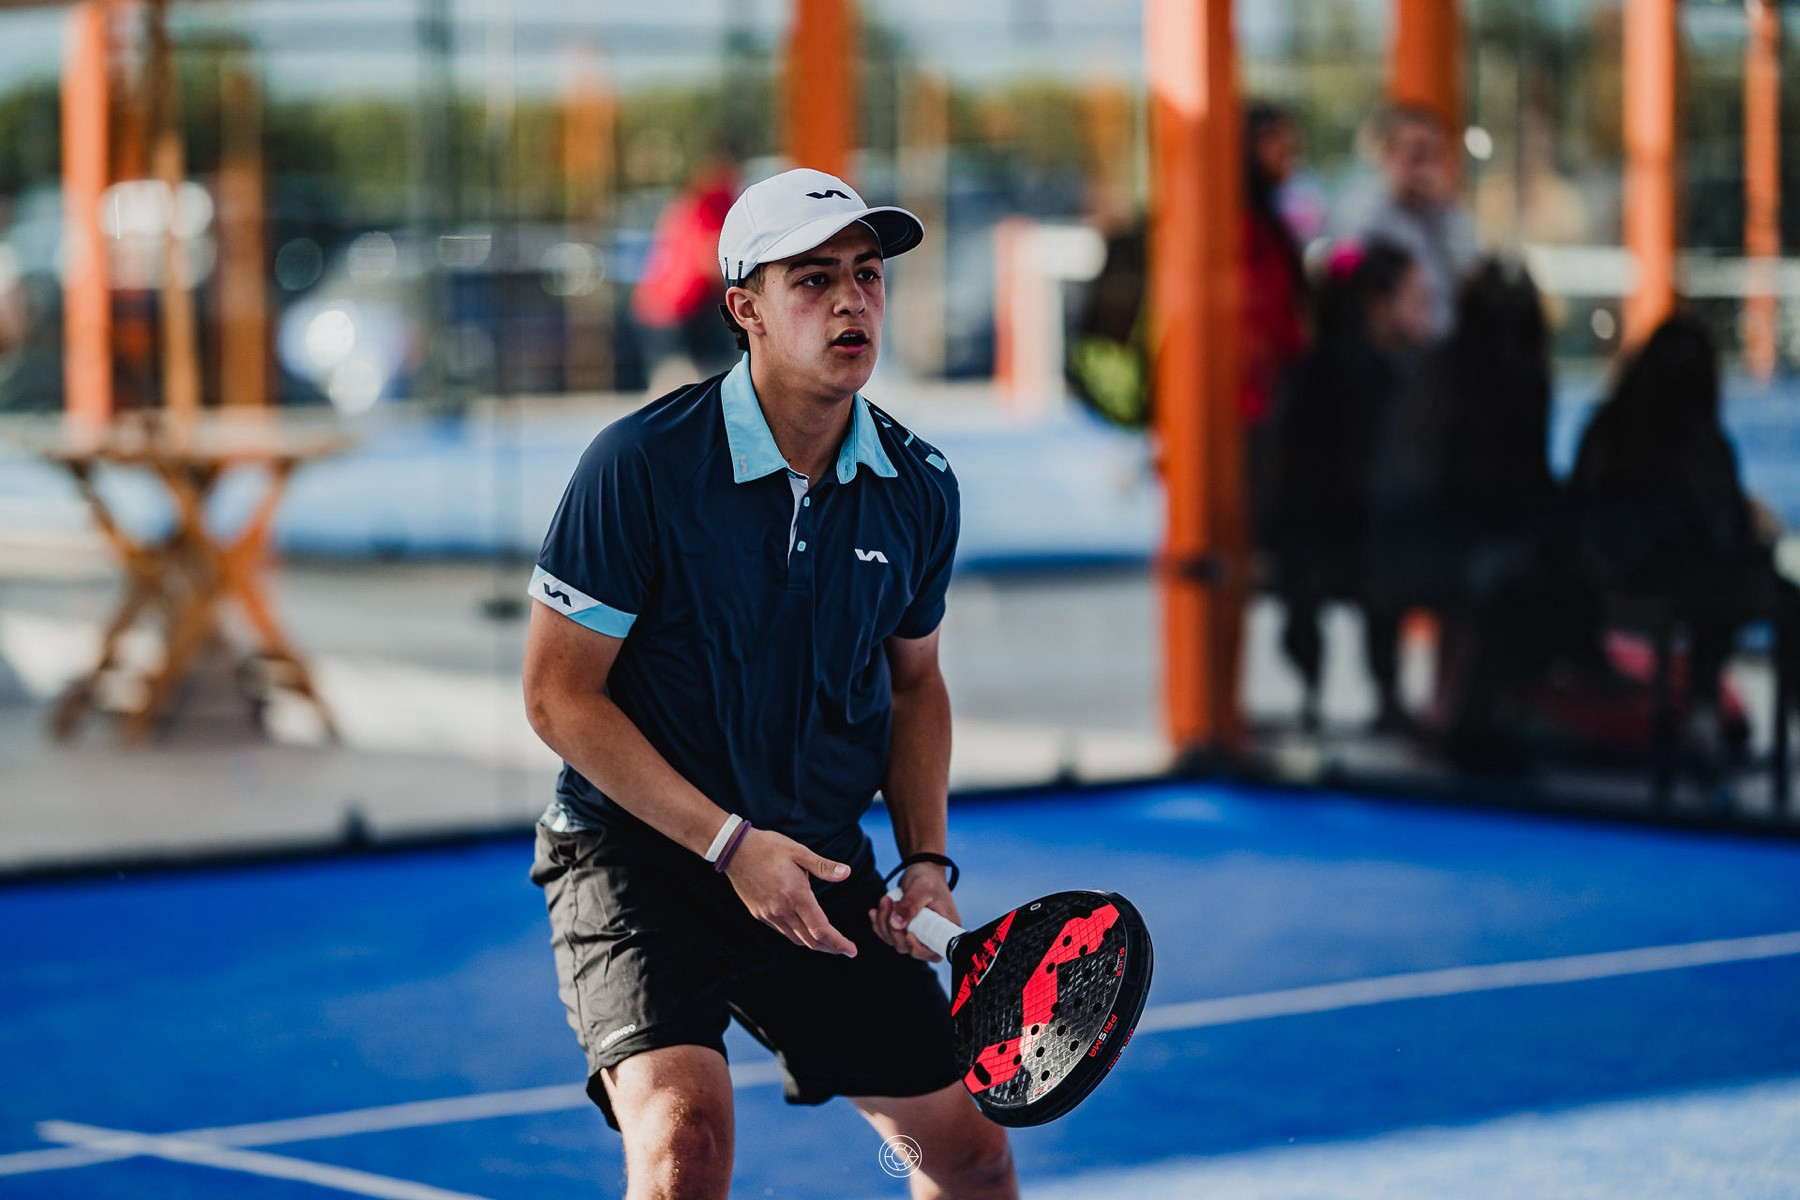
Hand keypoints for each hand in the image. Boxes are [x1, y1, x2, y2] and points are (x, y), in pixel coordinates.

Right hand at [722, 828, 856, 956]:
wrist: (735, 850)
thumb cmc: (769, 847)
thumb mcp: (799, 852)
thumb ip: (823, 867)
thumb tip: (847, 873)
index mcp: (796, 895)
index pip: (821, 930)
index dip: (839, 943)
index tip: (852, 951)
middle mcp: (782, 910)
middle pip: (810, 940)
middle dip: (830, 948)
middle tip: (845, 949)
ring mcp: (768, 914)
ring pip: (796, 939)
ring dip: (814, 943)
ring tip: (828, 941)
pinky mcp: (759, 914)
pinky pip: (782, 931)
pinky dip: (797, 935)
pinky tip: (804, 927)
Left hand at [871, 863, 957, 961]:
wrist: (922, 871)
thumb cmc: (928, 878)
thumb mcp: (922, 887)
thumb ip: (910, 905)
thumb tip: (896, 924)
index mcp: (945, 928)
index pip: (934, 952)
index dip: (919, 949)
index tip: (909, 934)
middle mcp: (931, 935)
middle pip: (908, 947)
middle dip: (893, 928)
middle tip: (889, 903)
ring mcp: (916, 934)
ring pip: (894, 941)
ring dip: (883, 922)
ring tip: (885, 900)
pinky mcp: (904, 930)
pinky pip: (887, 935)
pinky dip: (878, 924)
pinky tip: (875, 911)